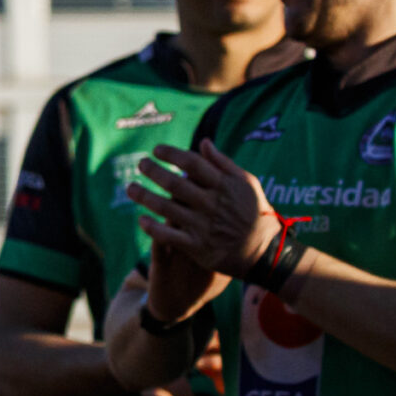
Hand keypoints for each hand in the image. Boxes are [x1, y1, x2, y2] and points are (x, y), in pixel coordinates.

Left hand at [129, 140, 279, 279]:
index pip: (192, 163)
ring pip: (166, 208)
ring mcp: (203, 226)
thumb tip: (203, 142)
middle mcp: (211, 204)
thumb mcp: (247, 183)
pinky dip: (152, 228)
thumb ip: (223, 163)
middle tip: (140, 164)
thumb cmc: (256, 213)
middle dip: (153, 171)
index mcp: (224, 186)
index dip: (171, 154)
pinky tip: (141, 219)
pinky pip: (169, 236)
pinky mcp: (198, 246)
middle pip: (174, 183)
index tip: (157, 150)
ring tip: (130, 188)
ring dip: (144, 196)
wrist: (265, 253)